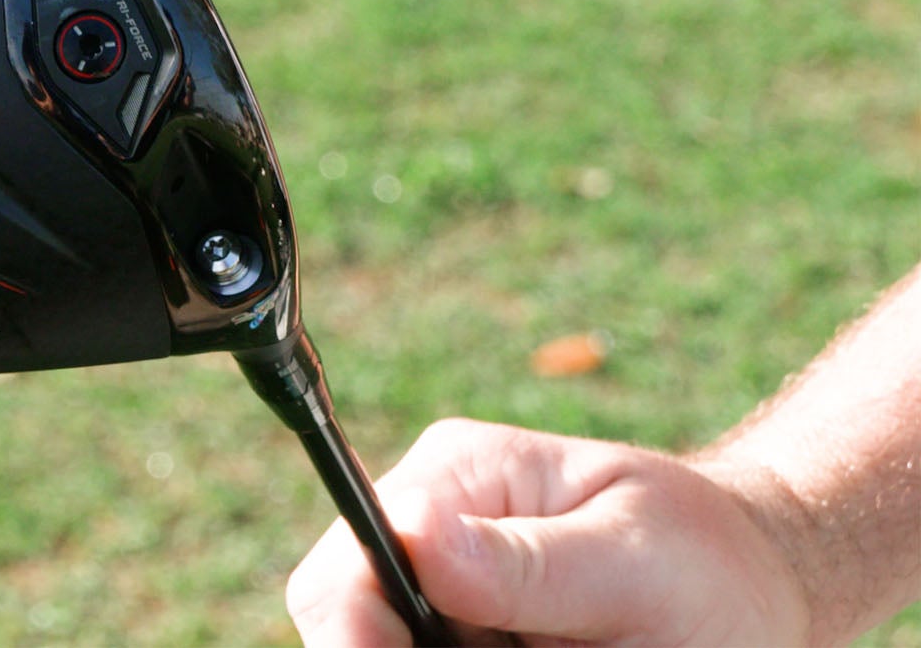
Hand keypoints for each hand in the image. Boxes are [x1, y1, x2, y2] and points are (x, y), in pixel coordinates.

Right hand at [286, 418, 808, 645]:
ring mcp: (444, 600)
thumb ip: (530, 557)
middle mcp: (431, 534)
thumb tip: (415, 532)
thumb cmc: (714, 560)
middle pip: (349, 623)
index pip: (352, 556)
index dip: (352, 629)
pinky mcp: (464, 641)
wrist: (760, 592)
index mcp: (459, 477)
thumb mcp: (638, 557)